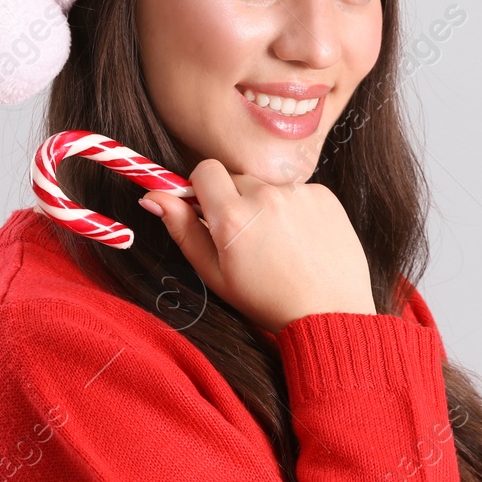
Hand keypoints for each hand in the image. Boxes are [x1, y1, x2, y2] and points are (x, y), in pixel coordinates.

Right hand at [139, 159, 375, 333]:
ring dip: (267, 205)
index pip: (205, 170)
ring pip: (268, 185)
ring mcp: (298, 192)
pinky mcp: (324, 194)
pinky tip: (301, 240)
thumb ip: (182, 229)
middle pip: (237, 178)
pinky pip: (298, 191)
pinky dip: (295, 209)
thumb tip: (153, 195)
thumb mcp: (214, 273)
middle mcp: (266, 195)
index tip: (210, 209)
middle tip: (248, 238)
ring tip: (279, 243)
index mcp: (232, 216)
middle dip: (235, 200)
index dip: (203, 188)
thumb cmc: (267, 300)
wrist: (329, 312)